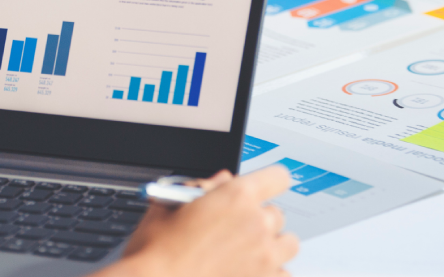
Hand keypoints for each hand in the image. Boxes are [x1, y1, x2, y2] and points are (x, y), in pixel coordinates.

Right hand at [102, 167, 298, 276]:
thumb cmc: (155, 251)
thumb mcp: (169, 205)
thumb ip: (201, 188)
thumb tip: (219, 182)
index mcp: (236, 197)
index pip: (278, 177)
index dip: (269, 181)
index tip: (264, 188)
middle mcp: (257, 225)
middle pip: (278, 213)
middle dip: (260, 218)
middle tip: (235, 228)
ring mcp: (265, 258)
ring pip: (288, 244)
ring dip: (272, 245)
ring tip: (247, 252)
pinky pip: (284, 273)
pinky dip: (272, 272)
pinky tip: (248, 271)